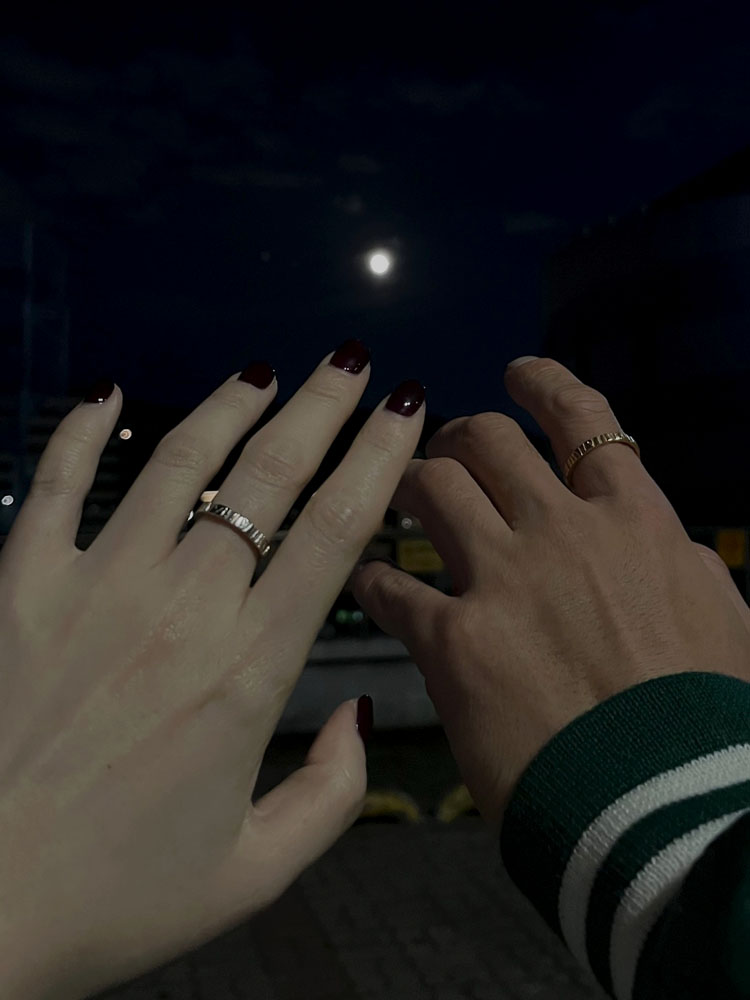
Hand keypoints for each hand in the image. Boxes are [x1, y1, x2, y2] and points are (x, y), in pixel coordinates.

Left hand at [0, 345, 424, 999]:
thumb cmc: (117, 898)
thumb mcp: (254, 871)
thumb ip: (331, 793)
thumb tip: (363, 715)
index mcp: (249, 671)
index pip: (335, 533)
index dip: (379, 460)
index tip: (407, 412)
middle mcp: (182, 610)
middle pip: (270, 479)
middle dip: (324, 409)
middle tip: (354, 361)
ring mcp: (96, 588)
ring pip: (179, 465)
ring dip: (230, 407)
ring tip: (265, 372)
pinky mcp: (20, 587)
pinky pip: (58, 485)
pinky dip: (81, 432)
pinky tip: (107, 391)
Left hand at [353, 357, 749, 834]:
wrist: (666, 811)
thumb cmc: (704, 727)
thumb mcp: (721, 620)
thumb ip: (677, 566)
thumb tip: (660, 542)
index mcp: (634, 522)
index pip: (582, 419)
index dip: (543, 384)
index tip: (516, 374)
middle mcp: (564, 532)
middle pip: (488, 440)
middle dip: (458, 435)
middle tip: (442, 451)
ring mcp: (504, 581)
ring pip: (432, 488)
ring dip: (406, 484)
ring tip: (395, 498)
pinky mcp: (454, 643)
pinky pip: (394, 586)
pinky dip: (376, 577)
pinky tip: (368, 582)